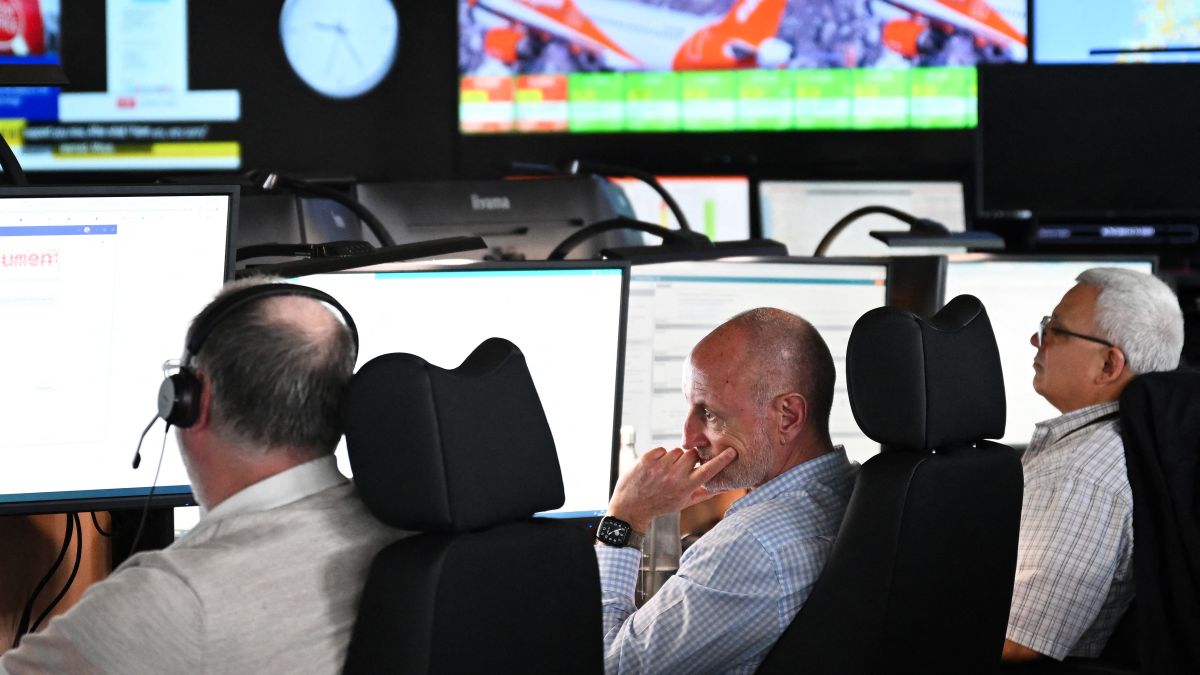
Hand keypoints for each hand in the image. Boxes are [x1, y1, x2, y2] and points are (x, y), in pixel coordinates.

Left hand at [607, 446, 736, 531]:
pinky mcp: (646, 460)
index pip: (709, 471)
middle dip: (688, 459)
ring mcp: (659, 467)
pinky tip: (654, 469)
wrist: (630, 507)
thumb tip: (726, 488)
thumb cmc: (660, 505)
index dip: (722, 460)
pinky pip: (661, 449)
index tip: (732, 451)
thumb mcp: (684, 503)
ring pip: (676, 451)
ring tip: (663, 473)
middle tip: (679, 470)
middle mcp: (674, 477)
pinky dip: (659, 456)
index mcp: (686, 488)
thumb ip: (706, 493)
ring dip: (672, 459)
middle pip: (691, 454)